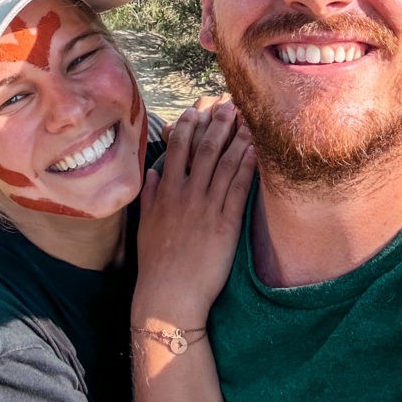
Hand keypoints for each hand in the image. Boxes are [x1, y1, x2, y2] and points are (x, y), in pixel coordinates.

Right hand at [133, 101, 254, 328]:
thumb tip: (152, 172)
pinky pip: (239, 188)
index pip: (177, 149)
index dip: (188, 126)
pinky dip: (248, 167)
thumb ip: (149, 195)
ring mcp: (207, 207)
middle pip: (205, 149)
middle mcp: (186, 194)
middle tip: (228, 105)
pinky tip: (256, 151)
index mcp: (166, 192)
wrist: (169, 296)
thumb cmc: (156, 263)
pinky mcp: (225, 224)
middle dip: (217, 124)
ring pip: (225, 164)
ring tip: (247, 120)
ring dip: (237, 139)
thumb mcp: (146, 225)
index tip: (196, 109)